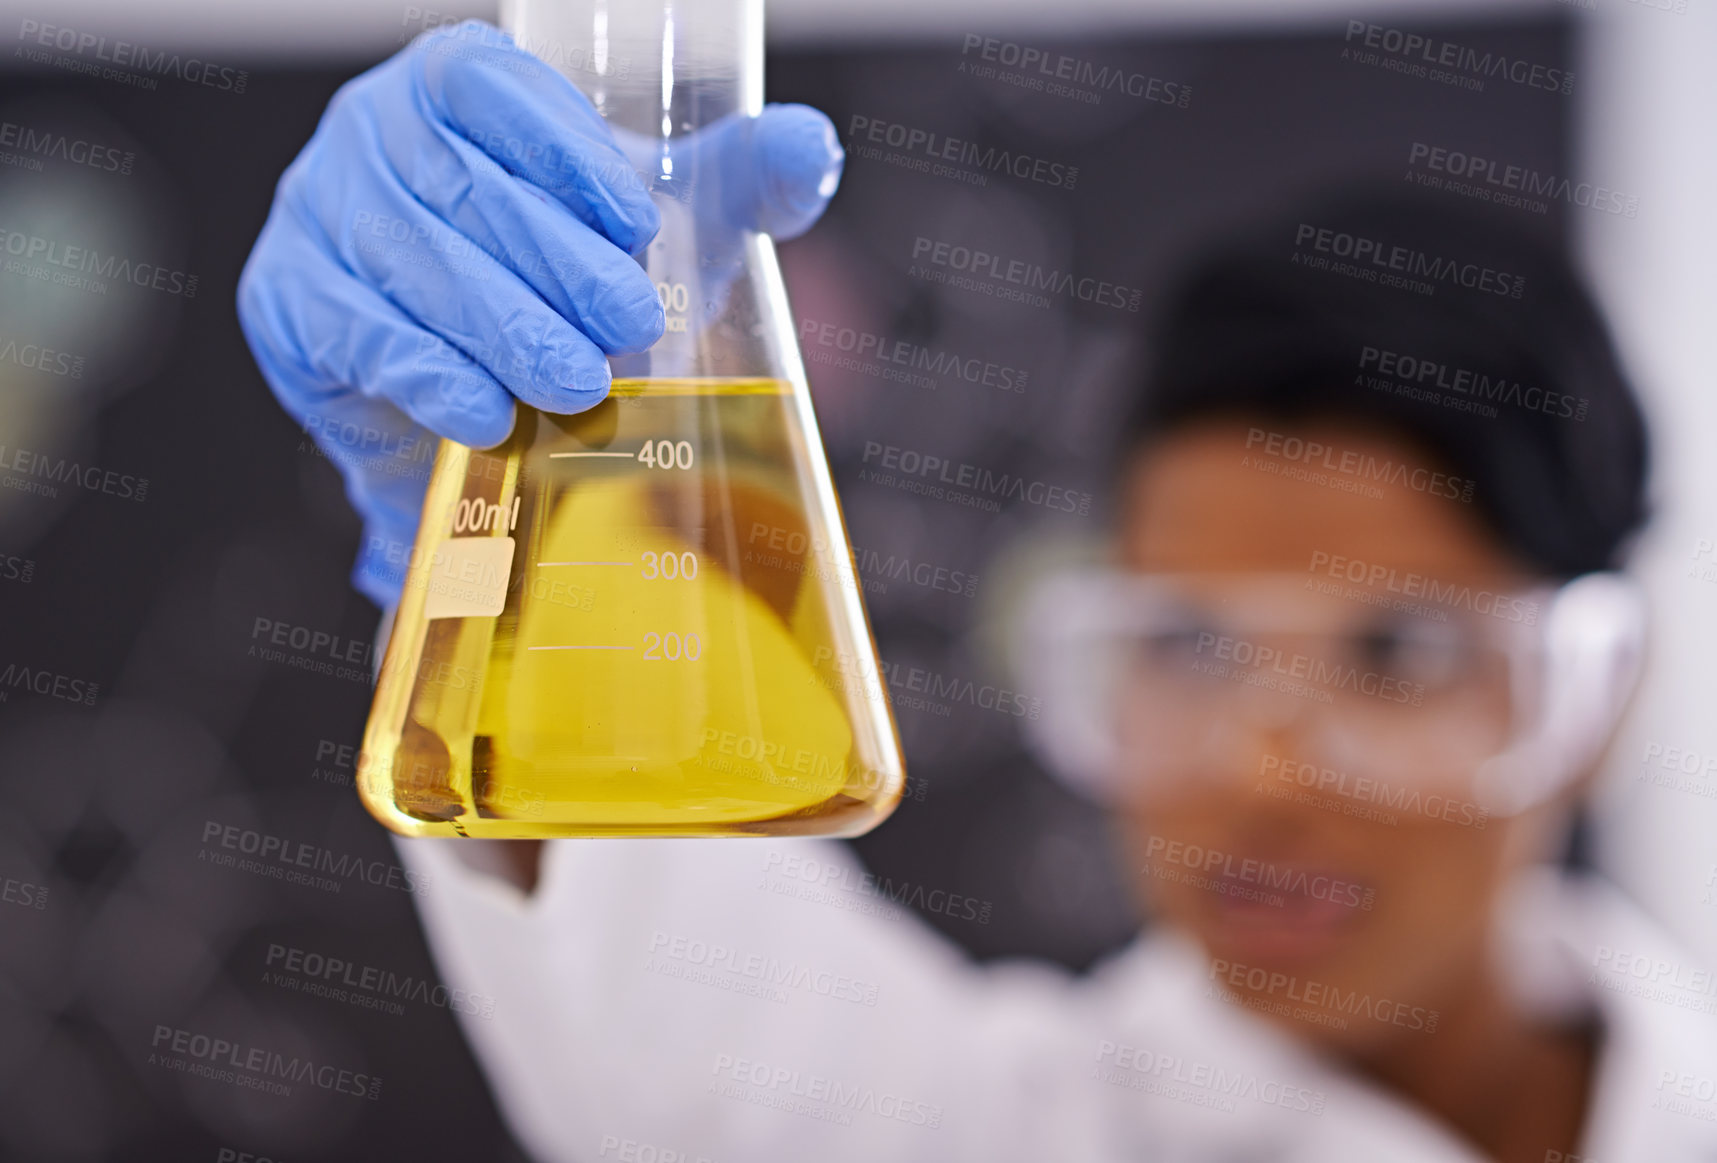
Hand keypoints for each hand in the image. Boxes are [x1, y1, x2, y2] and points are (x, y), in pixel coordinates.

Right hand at [237, 19, 843, 606]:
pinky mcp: (286, 304)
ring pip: (410, 262)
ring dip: (500, 326)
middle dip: (552, 261)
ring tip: (578, 382)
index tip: (637, 219)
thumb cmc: (575, 287)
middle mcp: (372, 134)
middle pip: (458, 184)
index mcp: (455, 87)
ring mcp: (317, 214)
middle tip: (629, 322)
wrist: (490, 397)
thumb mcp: (670, 227)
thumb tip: (814, 149)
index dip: (562, 149)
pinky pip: (355, 333)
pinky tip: (485, 411)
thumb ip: (740, 179)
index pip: (492, 88)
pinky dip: (426, 374)